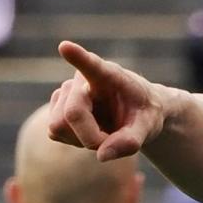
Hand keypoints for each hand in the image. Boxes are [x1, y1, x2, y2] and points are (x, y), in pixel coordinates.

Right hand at [49, 41, 166, 161]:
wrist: (136, 114)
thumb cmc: (144, 115)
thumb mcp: (148, 128)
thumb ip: (130, 141)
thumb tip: (101, 156)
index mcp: (110, 76)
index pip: (92, 65)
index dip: (78, 57)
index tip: (65, 47)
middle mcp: (82, 79)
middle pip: (72, 114)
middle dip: (90, 137)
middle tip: (113, 142)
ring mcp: (65, 93)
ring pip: (58, 126)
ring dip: (81, 140)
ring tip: (104, 134)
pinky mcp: (56, 108)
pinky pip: (54, 132)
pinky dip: (73, 141)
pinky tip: (90, 132)